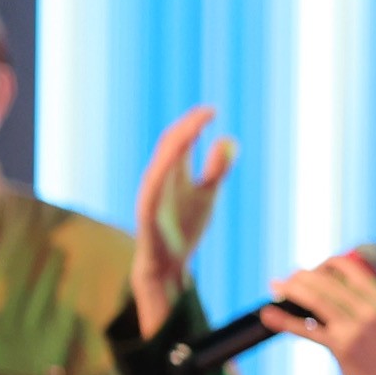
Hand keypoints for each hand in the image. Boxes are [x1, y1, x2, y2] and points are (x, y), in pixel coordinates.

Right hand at [128, 106, 239, 333]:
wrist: (170, 264)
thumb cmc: (185, 227)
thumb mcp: (207, 194)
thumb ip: (216, 169)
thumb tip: (228, 139)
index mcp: (172, 171)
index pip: (181, 140)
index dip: (194, 124)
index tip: (213, 110)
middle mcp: (158, 178)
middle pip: (169, 145)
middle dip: (187, 127)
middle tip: (207, 113)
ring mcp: (150, 195)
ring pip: (160, 163)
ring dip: (176, 144)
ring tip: (194, 127)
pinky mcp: (147, 214)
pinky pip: (152, 190)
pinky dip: (161, 173)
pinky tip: (174, 158)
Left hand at [265, 250, 375, 374]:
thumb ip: (362, 305)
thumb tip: (329, 290)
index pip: (350, 268)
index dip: (327, 264)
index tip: (312, 270)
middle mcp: (369, 309)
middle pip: (328, 281)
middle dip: (301, 276)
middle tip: (285, 280)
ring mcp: (355, 328)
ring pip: (315, 299)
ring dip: (291, 289)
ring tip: (275, 287)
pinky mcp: (341, 346)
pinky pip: (306, 329)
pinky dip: (283, 320)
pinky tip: (268, 315)